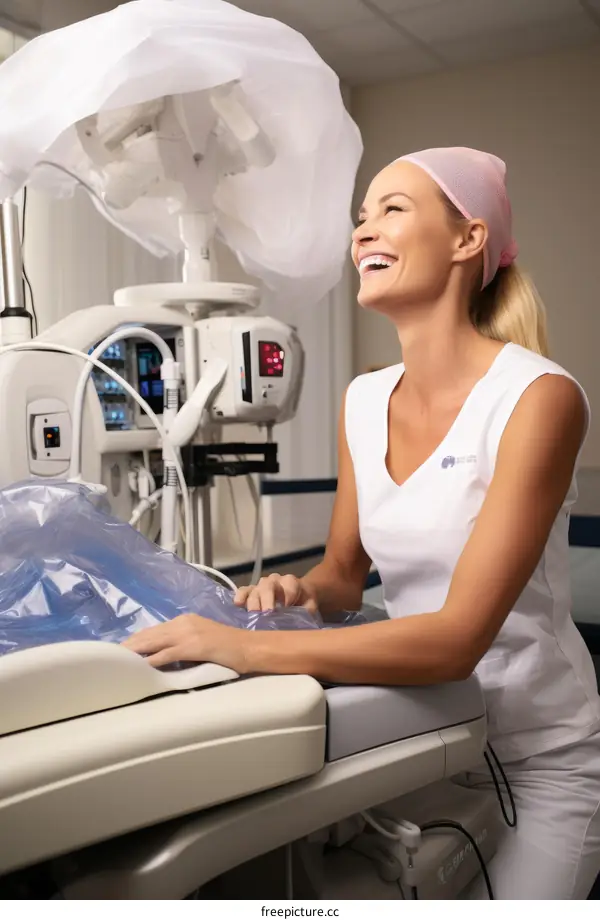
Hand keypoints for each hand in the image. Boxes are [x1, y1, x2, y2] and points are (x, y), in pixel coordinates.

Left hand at [121, 613, 251, 670]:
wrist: (248, 647)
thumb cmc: (227, 648)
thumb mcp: (202, 640)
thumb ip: (183, 644)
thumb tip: (161, 655)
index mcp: (185, 620)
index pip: (154, 630)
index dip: (137, 639)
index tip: (123, 647)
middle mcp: (184, 623)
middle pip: (150, 634)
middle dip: (131, 645)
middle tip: (113, 655)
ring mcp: (188, 633)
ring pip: (154, 642)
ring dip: (136, 651)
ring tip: (120, 659)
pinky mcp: (193, 646)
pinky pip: (167, 654)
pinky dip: (153, 660)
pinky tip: (142, 666)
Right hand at [234, 573, 317, 613]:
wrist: (297, 596)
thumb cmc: (303, 602)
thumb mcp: (310, 605)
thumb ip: (307, 610)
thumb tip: (300, 619)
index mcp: (291, 582)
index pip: (289, 586)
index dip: (287, 596)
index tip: (285, 608)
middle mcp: (275, 581)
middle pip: (268, 587)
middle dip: (266, 600)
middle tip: (265, 614)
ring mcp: (261, 585)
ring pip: (255, 590)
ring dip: (253, 602)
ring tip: (252, 615)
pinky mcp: (251, 591)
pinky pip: (243, 591)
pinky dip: (240, 596)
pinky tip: (238, 604)